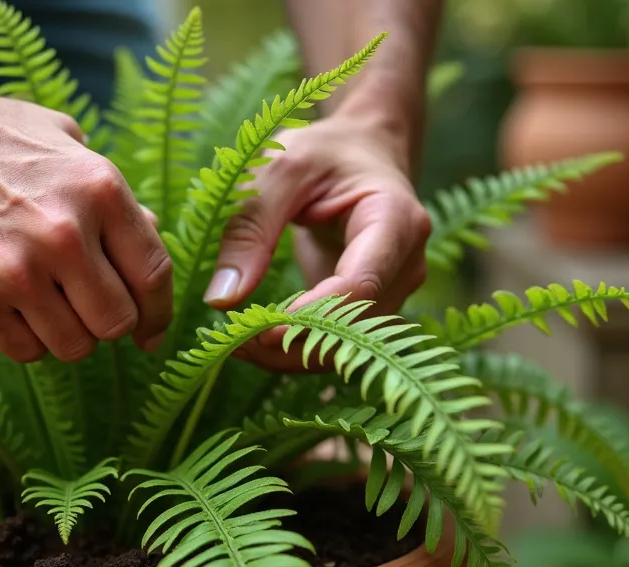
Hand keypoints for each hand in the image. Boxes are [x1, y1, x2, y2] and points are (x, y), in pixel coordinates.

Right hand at [0, 81, 172, 362]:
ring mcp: (15, 271)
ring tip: (45, 303)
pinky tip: (10, 306)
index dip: (159, 314)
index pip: (154, 276)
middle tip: (87, 309)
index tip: (151, 331)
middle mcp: (63, 234)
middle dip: (109, 324)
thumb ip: (113, 196)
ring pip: (74, 346)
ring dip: (67, 334)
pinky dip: (25, 338)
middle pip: (117, 322)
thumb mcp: (66, 143)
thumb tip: (150, 236)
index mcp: (99, 190)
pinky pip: (25, 351)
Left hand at [201, 115, 429, 370]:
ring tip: (235, 344)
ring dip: (291, 355)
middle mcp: (406, 264)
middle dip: (294, 345)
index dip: (312, 317)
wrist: (360, 150)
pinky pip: (338, 342)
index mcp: (396, 220)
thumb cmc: (322, 151)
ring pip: (347, 347)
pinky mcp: (371, 306)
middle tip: (233, 343)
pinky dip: (296, 349)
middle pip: (356, 329)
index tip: (257, 329)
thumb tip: (222, 300)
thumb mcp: (279, 168)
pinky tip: (253, 341)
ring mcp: (393, 290)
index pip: (361, 286)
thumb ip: (251, 227)